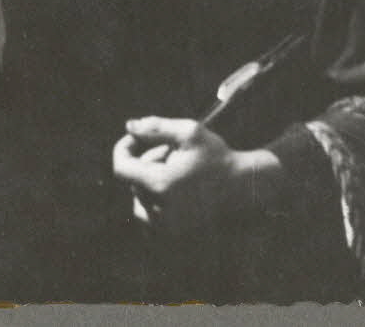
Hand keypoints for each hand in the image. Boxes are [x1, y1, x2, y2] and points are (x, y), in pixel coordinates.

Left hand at [112, 117, 284, 234]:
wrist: (244, 190)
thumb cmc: (217, 157)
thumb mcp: (189, 132)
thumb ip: (155, 127)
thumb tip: (128, 126)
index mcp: (160, 185)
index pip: (121, 168)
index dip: (124, 148)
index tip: (136, 138)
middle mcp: (159, 211)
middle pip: (133, 180)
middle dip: (148, 162)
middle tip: (173, 153)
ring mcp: (165, 228)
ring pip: (138, 198)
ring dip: (150, 182)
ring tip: (176, 172)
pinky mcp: (172, 237)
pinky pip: (147, 216)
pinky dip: (155, 201)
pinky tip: (176, 190)